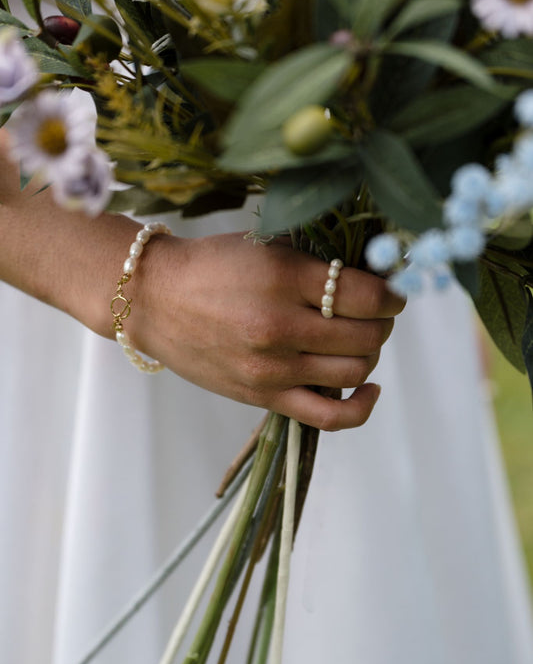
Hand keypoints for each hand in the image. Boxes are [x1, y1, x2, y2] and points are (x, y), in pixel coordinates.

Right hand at [130, 232, 405, 430]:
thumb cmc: (211, 266)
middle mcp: (281, 326)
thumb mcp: (266, 247)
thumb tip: (373, 277)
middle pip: (367, 335)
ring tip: (358, 338)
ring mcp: (273, 368)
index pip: (367, 296)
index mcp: (284, 278)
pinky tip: (367, 386)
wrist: (154, 299)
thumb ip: (316, 263)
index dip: (393, 295)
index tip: (394, 292)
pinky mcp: (263, 396)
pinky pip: (330, 416)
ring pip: (355, 370)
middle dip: (382, 323)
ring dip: (369, 353)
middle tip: (375, 313)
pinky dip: (361, 406)